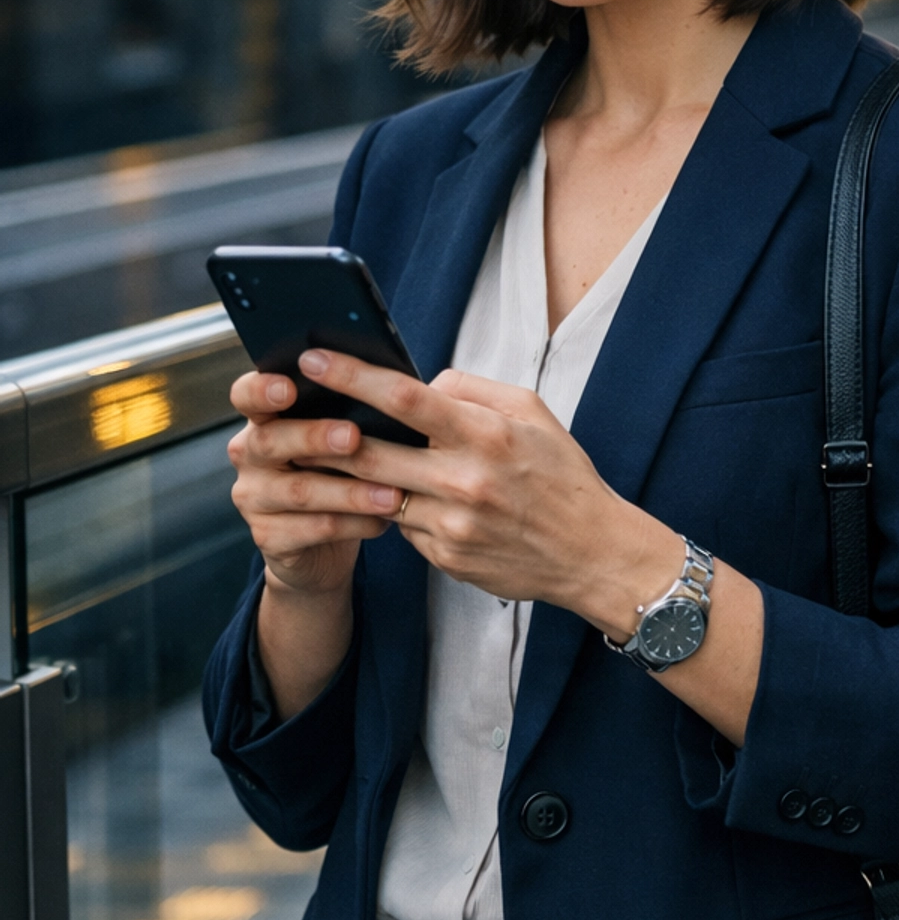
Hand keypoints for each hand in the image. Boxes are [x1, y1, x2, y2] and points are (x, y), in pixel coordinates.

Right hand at [227, 369, 403, 598]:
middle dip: (313, 437)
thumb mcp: (336, 437)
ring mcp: (253, 498)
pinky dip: (354, 524)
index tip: (289, 387)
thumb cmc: (336, 469)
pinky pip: (313, 529)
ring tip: (392, 493)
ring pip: (299, 492)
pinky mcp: (268, 537)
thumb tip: (393, 383)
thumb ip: (346, 411)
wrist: (320, 542)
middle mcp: (249, 455)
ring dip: (350, 492)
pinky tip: (384, 521)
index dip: (261, 390)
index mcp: (263, 419)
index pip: (246, 395)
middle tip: (353, 437)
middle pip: (270, 441)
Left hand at [292, 349, 679, 636]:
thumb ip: (472, 391)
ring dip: (347, 477)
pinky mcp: (446, 559)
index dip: (352, 377)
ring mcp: (451, 526)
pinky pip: (404, 528)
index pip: (404, 399)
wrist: (592, 552)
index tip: (313, 360)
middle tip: (286, 414)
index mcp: (485, 435)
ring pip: (377, 495)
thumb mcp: (532, 413)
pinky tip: (407, 500)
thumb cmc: (562, 475)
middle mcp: (464, 481)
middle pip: (369, 454)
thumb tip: (421, 384)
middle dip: (321, 433)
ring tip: (324, 455)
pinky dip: (398, 510)